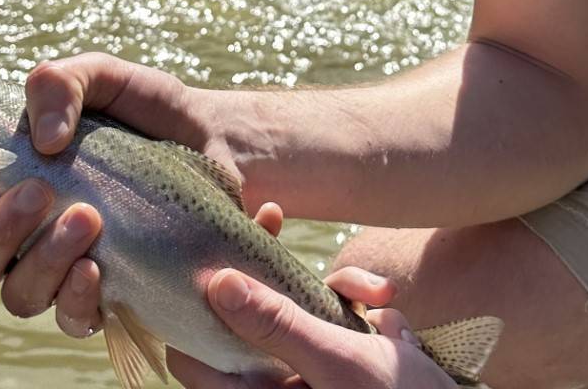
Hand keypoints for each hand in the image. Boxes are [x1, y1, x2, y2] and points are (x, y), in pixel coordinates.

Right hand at [0, 53, 239, 336]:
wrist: (219, 140)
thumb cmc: (147, 110)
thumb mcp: (103, 76)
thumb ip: (61, 82)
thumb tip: (43, 139)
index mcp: (6, 186)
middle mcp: (24, 237)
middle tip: (38, 191)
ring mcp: (65, 270)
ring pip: (20, 295)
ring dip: (42, 261)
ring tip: (86, 218)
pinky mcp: (111, 294)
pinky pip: (74, 319)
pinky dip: (79, 297)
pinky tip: (98, 267)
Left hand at [168, 257, 454, 388]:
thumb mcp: (336, 361)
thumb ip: (277, 324)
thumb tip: (217, 283)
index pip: (192, 356)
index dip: (194, 306)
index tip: (213, 253)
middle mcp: (276, 388)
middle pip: (246, 316)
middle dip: (267, 268)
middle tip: (271, 215)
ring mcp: (309, 372)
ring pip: (297, 306)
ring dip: (337, 288)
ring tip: (378, 295)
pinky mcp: (341, 356)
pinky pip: (335, 312)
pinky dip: (362, 301)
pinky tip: (395, 323)